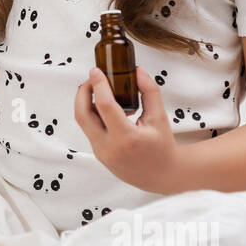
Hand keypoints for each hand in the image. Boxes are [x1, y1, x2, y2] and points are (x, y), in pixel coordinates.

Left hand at [74, 65, 181, 193]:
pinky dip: (93, 114)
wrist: (162, 175)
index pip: (104, 106)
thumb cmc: (162, 146)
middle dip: (83, 92)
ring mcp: (101, 153)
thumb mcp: (160, 117)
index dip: (98, 85)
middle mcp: (109, 147)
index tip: (96, 71)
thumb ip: (149, 91)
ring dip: (86, 102)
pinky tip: (104, 107)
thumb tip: (138, 70)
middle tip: (93, 78)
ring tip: (99, 90)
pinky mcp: (98, 154)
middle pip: (82, 114)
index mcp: (127, 138)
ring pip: (83, 121)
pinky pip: (89, 129)